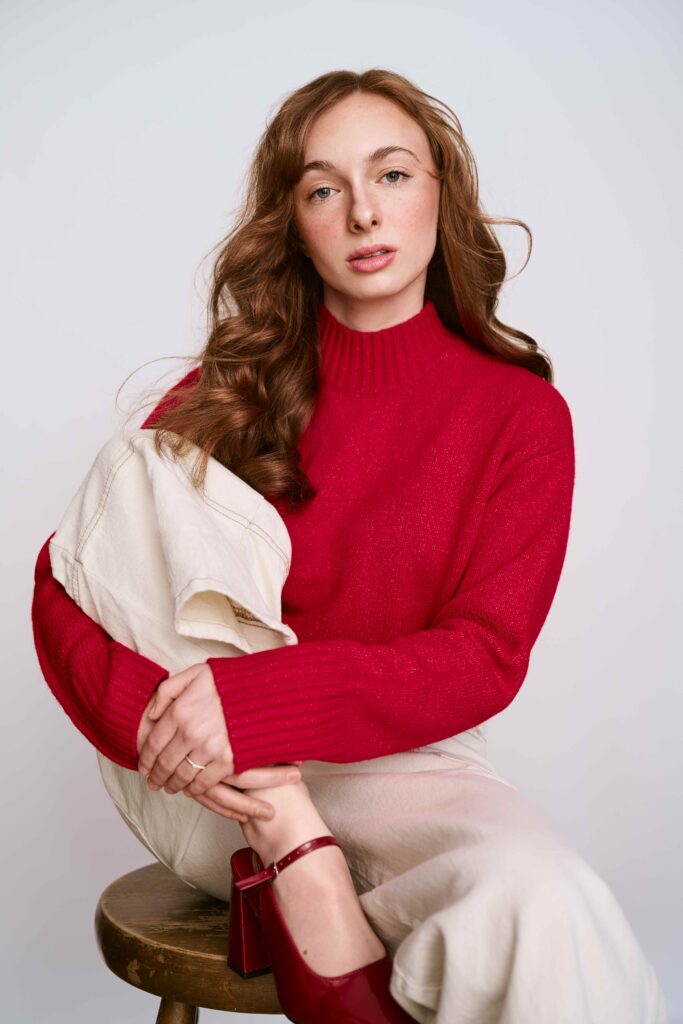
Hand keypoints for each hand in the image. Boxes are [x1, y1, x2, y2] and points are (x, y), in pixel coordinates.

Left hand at [136, 663, 302, 817]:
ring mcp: (209, 749)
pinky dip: (195, 789)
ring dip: (173, 785)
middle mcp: (191, 732)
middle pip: (165, 763)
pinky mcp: (228, 761)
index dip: (145, 759)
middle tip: (153, 783)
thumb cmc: (231, 682)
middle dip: (156, 776)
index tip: (143, 768)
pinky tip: (191, 789)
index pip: (153, 743)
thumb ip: (168, 691)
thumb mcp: (196, 674)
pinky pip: (205, 782)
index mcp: (180, 711)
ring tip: (170, 788)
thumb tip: (151, 715)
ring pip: (182, 775)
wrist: (267, 692)